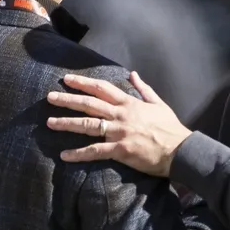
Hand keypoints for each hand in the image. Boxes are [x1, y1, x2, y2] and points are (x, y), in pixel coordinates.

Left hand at [46, 72, 191, 176]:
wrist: (180, 150)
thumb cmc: (170, 128)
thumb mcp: (158, 103)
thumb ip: (144, 89)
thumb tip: (133, 74)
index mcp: (129, 103)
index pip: (101, 89)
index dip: (83, 83)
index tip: (67, 79)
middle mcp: (121, 115)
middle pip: (89, 104)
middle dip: (68, 99)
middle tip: (49, 97)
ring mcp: (119, 132)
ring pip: (88, 125)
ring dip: (67, 123)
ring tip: (50, 123)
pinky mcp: (120, 150)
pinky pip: (95, 151)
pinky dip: (79, 154)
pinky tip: (64, 155)